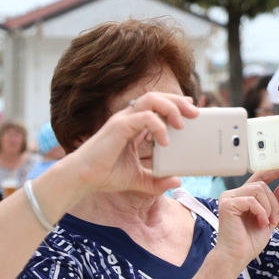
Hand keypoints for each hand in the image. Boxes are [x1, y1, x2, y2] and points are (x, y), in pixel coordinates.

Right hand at [68, 92, 198, 196]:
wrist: (84, 178)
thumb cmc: (105, 175)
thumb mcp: (139, 180)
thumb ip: (157, 181)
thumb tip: (177, 180)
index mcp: (133, 125)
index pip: (157, 106)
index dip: (175, 104)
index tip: (191, 110)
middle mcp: (129, 118)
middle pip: (157, 97)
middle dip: (178, 102)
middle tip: (195, 112)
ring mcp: (123, 120)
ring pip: (151, 100)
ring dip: (170, 108)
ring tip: (182, 123)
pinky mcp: (119, 126)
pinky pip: (144, 117)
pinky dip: (157, 126)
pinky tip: (164, 141)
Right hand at [212, 177, 278, 272]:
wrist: (236, 257)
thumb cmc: (248, 242)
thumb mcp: (269, 221)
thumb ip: (277, 205)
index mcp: (242, 197)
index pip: (259, 177)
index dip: (275, 171)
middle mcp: (233, 194)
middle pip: (261, 184)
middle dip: (272, 203)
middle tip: (271, 220)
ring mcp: (228, 198)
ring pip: (258, 189)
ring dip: (267, 208)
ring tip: (264, 222)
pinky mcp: (227, 204)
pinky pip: (252, 200)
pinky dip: (261, 212)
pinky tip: (260, 223)